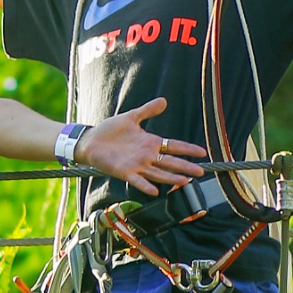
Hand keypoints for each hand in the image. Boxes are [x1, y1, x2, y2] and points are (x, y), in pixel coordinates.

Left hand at [78, 99, 208, 195]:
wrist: (91, 140)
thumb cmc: (110, 130)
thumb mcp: (131, 117)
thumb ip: (147, 110)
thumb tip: (164, 101)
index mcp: (150, 143)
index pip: (173, 146)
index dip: (187, 149)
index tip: (202, 152)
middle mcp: (146, 156)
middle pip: (170, 162)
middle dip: (185, 166)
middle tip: (201, 171)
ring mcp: (136, 165)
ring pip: (158, 173)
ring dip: (171, 177)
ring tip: (186, 181)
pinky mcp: (124, 172)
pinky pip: (137, 180)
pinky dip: (145, 185)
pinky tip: (155, 191)